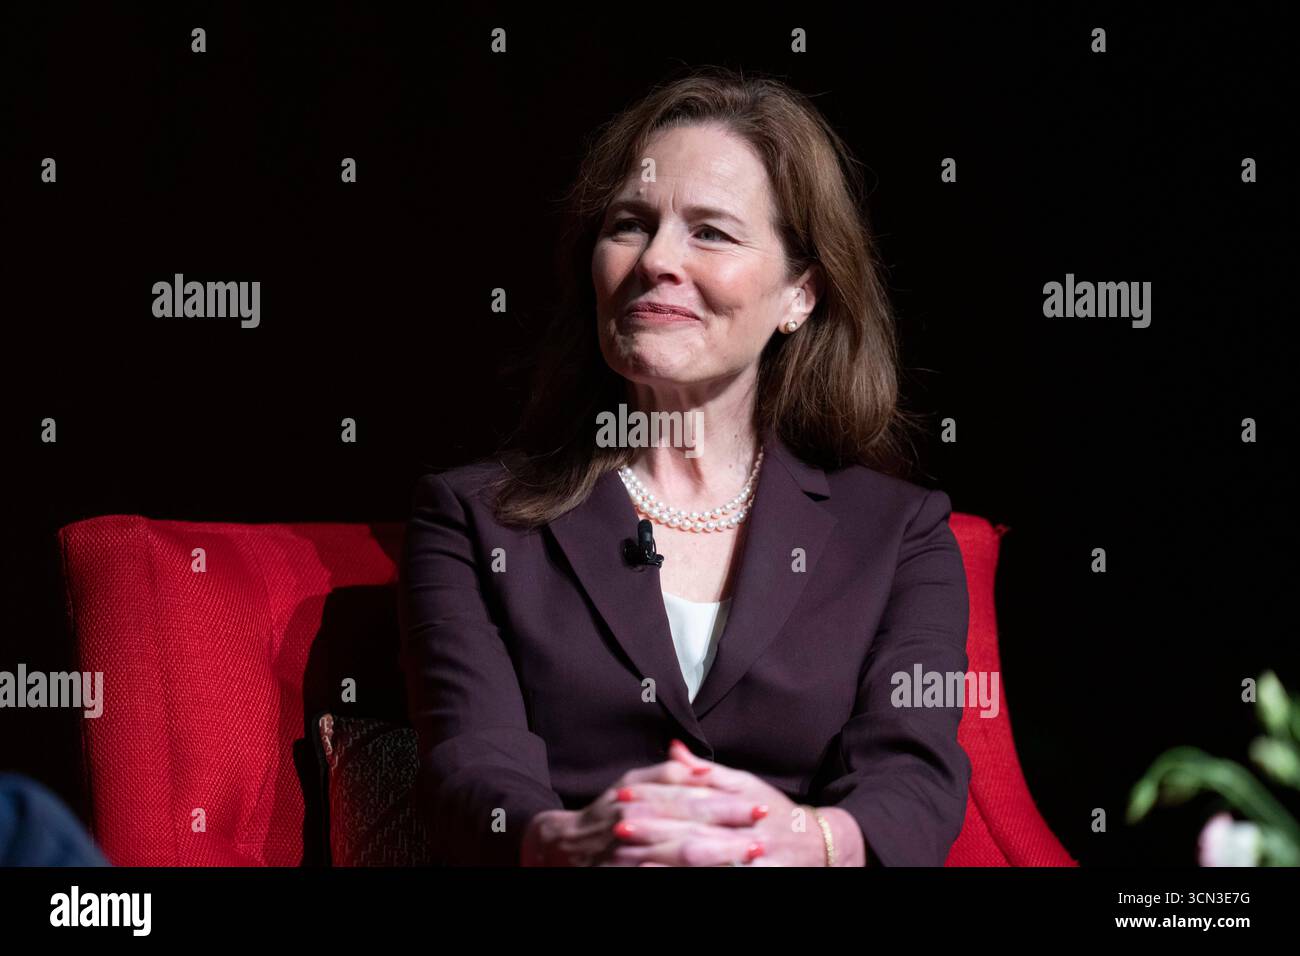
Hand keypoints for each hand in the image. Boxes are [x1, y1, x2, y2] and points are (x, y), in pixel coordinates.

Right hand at [519, 751, 763, 866]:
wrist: (563, 849)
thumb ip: (669, 774)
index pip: (691, 801)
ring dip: (718, 858)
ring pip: (681, 858)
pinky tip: (718, 872)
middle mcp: (634, 828)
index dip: (726, 805)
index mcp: (638, 799)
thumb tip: (702, 766)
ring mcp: (632, 858)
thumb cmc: (605, 812)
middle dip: (730, 835)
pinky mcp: (632, 876)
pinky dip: (694, 874)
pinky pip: (666, 875)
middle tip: (763, 837)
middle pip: (690, 832)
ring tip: (750, 857)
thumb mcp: (632, 782)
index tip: (757, 807)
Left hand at [597, 740, 829, 866]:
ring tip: (631, 857)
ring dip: (666, 858)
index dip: (656, 798)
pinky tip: (660, 875)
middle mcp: (744, 829)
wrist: (819, 846)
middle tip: (619, 827)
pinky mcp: (753, 878)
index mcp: (739, 801)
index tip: (624, 796)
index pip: (690, 798)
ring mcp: (749, 858)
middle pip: (693, 829)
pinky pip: (720, 879)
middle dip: (655, 829)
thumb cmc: (776, 813)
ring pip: (704, 858)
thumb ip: (707, 772)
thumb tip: (673, 746)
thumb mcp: (745, 785)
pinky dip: (690, 879)